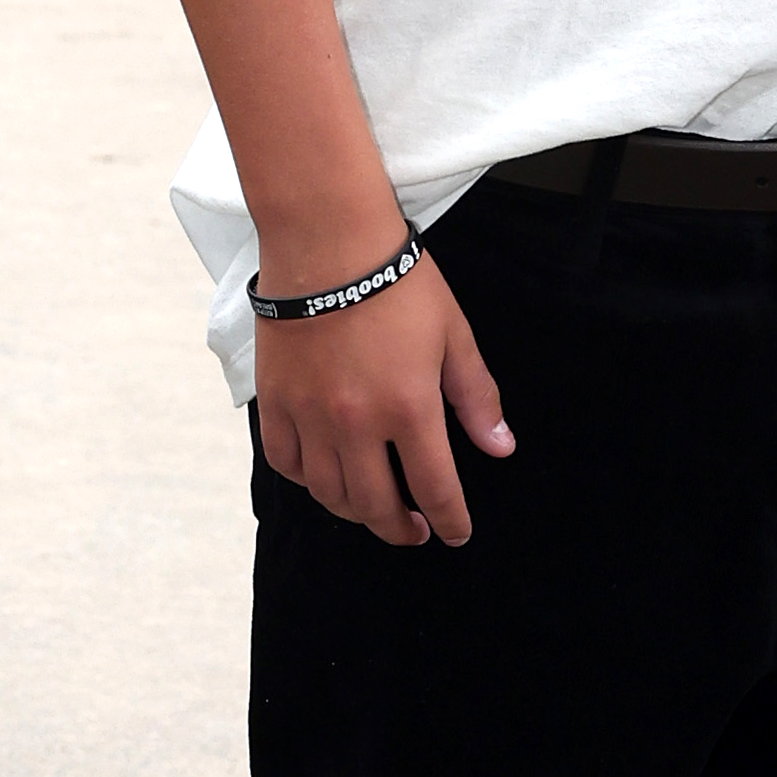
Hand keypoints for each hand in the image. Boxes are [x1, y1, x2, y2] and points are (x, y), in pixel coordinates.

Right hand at [251, 249, 512, 546]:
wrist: (327, 242)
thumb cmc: (398, 283)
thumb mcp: (453, 336)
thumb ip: (476, 398)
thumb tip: (501, 448)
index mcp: (408, 408)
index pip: (434, 488)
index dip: (450, 520)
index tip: (456, 534)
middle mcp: (356, 423)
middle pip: (375, 505)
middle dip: (400, 529)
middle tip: (415, 531)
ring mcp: (310, 416)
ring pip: (328, 492)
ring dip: (355, 511)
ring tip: (373, 508)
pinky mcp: (276, 401)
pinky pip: (287, 462)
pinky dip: (307, 480)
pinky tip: (325, 477)